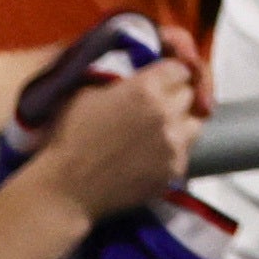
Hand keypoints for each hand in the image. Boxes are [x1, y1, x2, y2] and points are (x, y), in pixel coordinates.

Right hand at [21, 55, 204, 218]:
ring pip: (194, 123)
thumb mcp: (88, 92)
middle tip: (154, 106)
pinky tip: (150, 155)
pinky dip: (172, 151)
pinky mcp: (173, 171)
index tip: (160, 81)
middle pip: (189, 94)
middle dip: (175, 96)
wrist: (65, 189)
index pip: (181, 69)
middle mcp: (166, 113)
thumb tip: (137, 77)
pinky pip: (184, 152)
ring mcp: (173, 144)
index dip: (169, 74)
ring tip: (157, 130)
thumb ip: (122, 80)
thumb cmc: (68, 138)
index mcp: (146, 88)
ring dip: (180, 123)